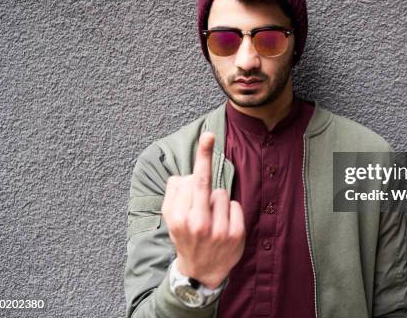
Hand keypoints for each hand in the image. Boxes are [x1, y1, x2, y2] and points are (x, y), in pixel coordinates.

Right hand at [162, 132, 244, 288]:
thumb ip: (174, 195)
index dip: (200, 159)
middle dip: (205, 157)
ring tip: (212, 217)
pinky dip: (230, 210)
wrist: (200, 271)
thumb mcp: (171, 219)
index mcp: (178, 218)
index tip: (206, 137)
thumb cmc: (186, 237)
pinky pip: (235, 205)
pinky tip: (223, 223)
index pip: (189, 182)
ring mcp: (218, 230)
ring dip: (217, 200)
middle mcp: (197, 224)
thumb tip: (185, 175)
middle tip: (208, 135)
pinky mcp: (236, 235)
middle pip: (203, 183)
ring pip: (221, 193)